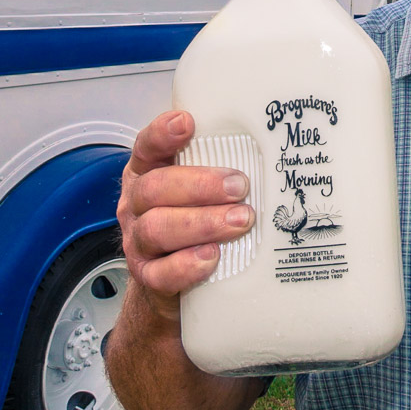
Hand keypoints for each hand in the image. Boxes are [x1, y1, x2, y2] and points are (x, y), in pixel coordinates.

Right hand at [116, 109, 254, 321]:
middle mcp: (138, 205)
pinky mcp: (149, 278)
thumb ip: (221, 165)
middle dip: (200, 185)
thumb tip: (272, 144)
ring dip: (202, 223)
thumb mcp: (202, 190)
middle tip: (238, 187)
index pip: (147, 146)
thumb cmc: (193, 223)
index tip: (186, 123)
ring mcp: (139, 243)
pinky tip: (212, 258)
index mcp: (148, 174)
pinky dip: (186, 265)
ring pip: (157, 228)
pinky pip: (161, 273)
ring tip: (239, 222)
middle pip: (154, 188)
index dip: (162, 134)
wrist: (175, 286)